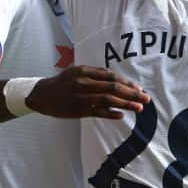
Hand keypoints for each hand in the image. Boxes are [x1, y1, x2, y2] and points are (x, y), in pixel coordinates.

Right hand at [26, 65, 149, 119]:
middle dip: (132, 93)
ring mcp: (80, 97)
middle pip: (112, 87)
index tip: (139, 88)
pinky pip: (97, 112)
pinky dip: (110, 113)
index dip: (127, 83)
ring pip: (107, 100)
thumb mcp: (77, 72)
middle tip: (146, 98)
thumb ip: (95, 74)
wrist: (41, 95)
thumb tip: (116, 79)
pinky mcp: (77, 110)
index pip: (111, 77)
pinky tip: (121, 116)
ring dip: (125, 104)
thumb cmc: (63, 83)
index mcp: (84, 71)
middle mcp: (83, 83)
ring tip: (139, 107)